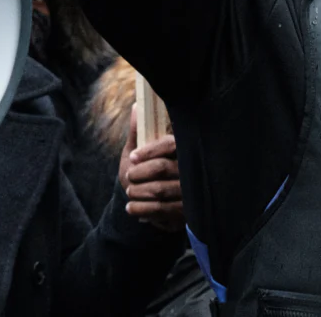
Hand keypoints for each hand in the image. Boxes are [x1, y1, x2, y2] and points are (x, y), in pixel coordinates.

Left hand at [118, 106, 183, 232]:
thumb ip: (138, 131)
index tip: (132, 157)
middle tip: (129, 177)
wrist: (150, 201)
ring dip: (139, 193)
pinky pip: (162, 211)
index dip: (150, 151)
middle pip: (162, 168)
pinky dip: (142, 210)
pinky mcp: (187, 213)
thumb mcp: (138, 150)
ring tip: (129, 192)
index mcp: (181, 150)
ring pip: (161, 191)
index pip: (170, 145)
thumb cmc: (144, 170)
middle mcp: (190, 170)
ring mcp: (191, 193)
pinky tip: (131, 208)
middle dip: (139, 174)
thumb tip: (137, 106)